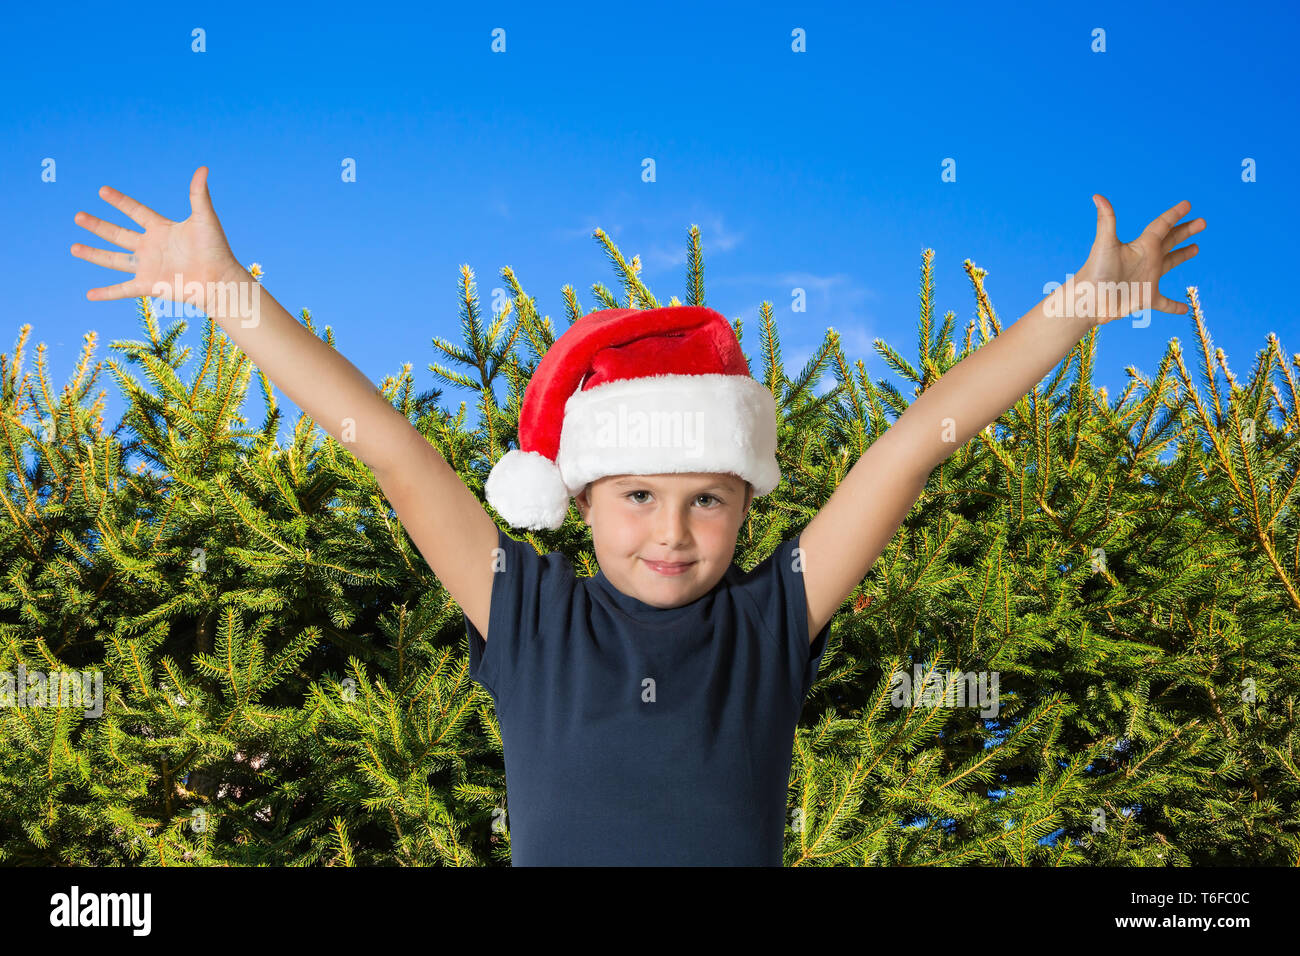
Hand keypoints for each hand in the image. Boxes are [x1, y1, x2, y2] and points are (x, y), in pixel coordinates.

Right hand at [71, 166, 241, 305]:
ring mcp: (148, 267)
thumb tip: (203, 168)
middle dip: (97, 225)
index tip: (102, 190)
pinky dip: (106, 293)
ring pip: (114, 260)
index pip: (136, 212)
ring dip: (93, 254)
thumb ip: (199, 194)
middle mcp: (151, 247)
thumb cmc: (216, 249)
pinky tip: (90, 295)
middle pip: (118, 234)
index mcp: (162, 229)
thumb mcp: (204, 218)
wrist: (220, 280)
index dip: (120, 202)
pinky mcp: (149, 285)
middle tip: (77, 216)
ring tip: (74, 248)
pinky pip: (123, 290)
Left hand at [1077, 195, 1205, 324]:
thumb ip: (1107, 220)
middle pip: (1171, 240)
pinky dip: (1174, 306)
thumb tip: (1097, 195)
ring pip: (1170, 264)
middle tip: (1202, 222)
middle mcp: (1147, 259)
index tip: (1188, 204)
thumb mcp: (1105, 244)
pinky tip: (1185, 309)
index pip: (1162, 225)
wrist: (1088, 300)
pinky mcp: (1146, 298)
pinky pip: (1165, 303)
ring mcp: (1147, 279)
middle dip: (1186, 231)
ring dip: (1183, 256)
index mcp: (1142, 245)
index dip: (1175, 214)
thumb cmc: (1095, 271)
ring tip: (1196, 248)